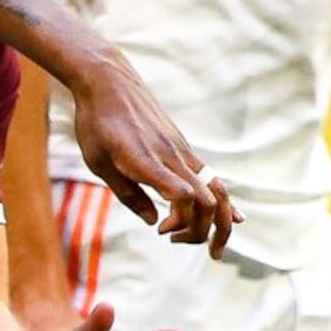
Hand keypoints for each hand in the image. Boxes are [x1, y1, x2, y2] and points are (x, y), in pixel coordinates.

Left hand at [64, 60, 234, 256]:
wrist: (109, 81)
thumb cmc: (96, 123)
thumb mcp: (98, 163)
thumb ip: (128, 194)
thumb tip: (153, 222)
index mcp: (146, 161)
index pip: (181, 192)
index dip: (183, 217)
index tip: (160, 228)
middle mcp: (171, 156)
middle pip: (206, 201)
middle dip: (200, 232)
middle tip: (174, 240)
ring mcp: (182, 151)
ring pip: (216, 191)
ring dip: (220, 223)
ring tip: (215, 248)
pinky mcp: (184, 148)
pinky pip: (210, 178)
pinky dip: (222, 202)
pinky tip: (234, 218)